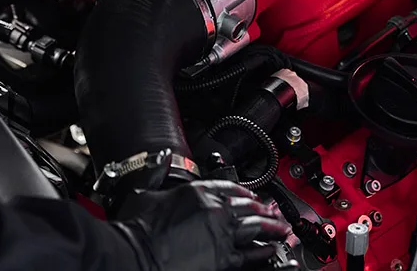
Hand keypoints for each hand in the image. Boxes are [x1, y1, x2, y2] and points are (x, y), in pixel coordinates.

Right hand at [113, 181, 290, 270]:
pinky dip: (264, 251)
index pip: (228, 185)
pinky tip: (271, 250)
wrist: (134, 256)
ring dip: (271, 227)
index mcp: (197, 191)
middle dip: (264, 207)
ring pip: (255, 226)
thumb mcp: (143, 192)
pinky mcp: (224, 258)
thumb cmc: (136, 229)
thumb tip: (160, 158)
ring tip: (282, 228)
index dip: (243, 189)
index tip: (252, 193)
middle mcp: (214, 209)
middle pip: (247, 205)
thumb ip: (156, 172)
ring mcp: (222, 234)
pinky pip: (251, 254)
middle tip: (275, 210)